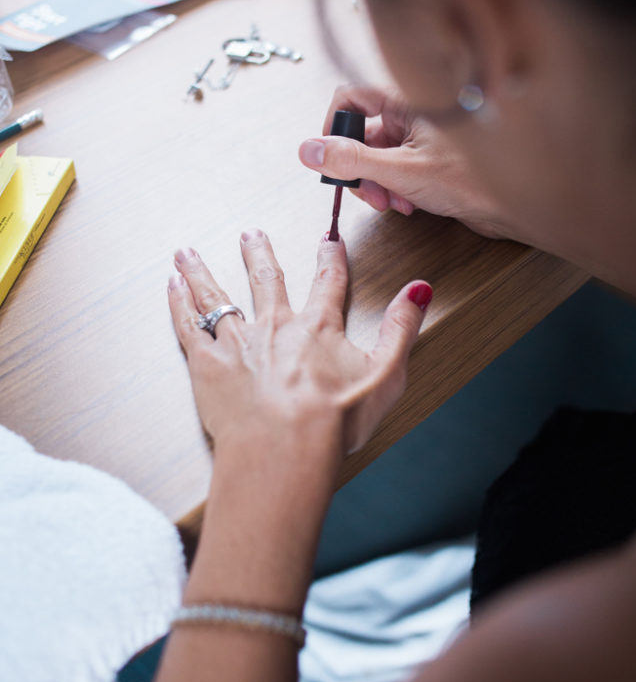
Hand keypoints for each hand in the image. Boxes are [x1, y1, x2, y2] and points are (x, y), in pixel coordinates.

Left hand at [168, 231, 431, 459]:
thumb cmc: (335, 421)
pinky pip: (189, 325)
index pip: (328, 282)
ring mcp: (238, 342)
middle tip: (250, 233)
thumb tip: (419, 288)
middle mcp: (276, 325)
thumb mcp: (385, 374)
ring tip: (187, 252)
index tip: (329, 239)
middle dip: (259, 253)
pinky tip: (171, 284)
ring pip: (217, 296)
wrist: (283, 448)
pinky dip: (178, 302)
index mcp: (318, 327)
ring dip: (202, 271)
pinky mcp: (208, 364)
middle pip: (266, 279)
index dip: (331, 258)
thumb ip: (402, 328)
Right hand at [299, 83, 507, 237]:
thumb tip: (309, 150)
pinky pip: (393, 170)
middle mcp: (411, 114)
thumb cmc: (473, 180)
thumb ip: (351, 161)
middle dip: (358, 167)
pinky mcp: (426, 160)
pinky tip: (407, 205)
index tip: (328, 155)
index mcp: (407, 101)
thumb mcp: (400, 171)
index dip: (333, 125)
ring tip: (392, 203)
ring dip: (376, 183)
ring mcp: (419, 138)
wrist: (514, 206)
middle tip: (368, 193)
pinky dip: (392, 189)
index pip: (350, 96)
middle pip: (360, 133)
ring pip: (375, 157)